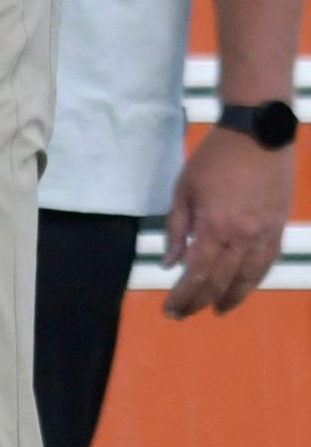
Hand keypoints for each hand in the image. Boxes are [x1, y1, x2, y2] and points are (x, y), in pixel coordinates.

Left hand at [161, 125, 293, 318]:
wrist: (257, 134)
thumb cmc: (214, 157)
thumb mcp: (184, 188)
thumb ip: (176, 229)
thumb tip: (169, 263)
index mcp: (214, 226)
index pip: (196, 274)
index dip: (182, 297)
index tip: (169, 310)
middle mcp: (242, 237)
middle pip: (219, 283)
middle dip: (199, 302)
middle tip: (183, 313)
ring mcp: (264, 235)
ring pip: (247, 280)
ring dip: (229, 298)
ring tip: (215, 309)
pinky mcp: (277, 229)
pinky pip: (266, 264)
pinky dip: (252, 281)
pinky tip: (242, 286)